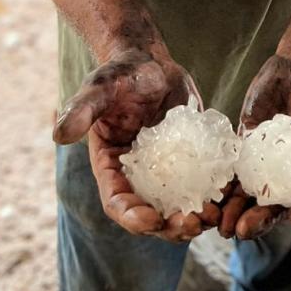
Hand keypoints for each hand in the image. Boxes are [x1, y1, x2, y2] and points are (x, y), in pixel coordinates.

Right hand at [53, 48, 219, 241]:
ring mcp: (166, 172)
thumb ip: (82, 110)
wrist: (151, 63)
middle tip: (192, 224)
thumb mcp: (100, 89)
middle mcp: (138, 177)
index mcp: (111, 168)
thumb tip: (59, 135)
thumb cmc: (120, 74)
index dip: (131, 217)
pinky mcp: (191, 162)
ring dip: (196, 218)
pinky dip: (216, 196)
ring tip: (214, 216)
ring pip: (180, 206)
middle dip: (170, 227)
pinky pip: (204, 185)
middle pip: (152, 214)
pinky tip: (231, 196)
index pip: (117, 203)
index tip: (150, 222)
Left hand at [219, 44, 290, 238]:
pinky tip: (208, 199)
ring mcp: (271, 165)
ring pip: (255, 197)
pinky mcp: (248, 151)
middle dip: (265, 221)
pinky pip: (234, 175)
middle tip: (245, 230)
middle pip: (284, 207)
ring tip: (223, 226)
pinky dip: (223, 189)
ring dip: (239, 214)